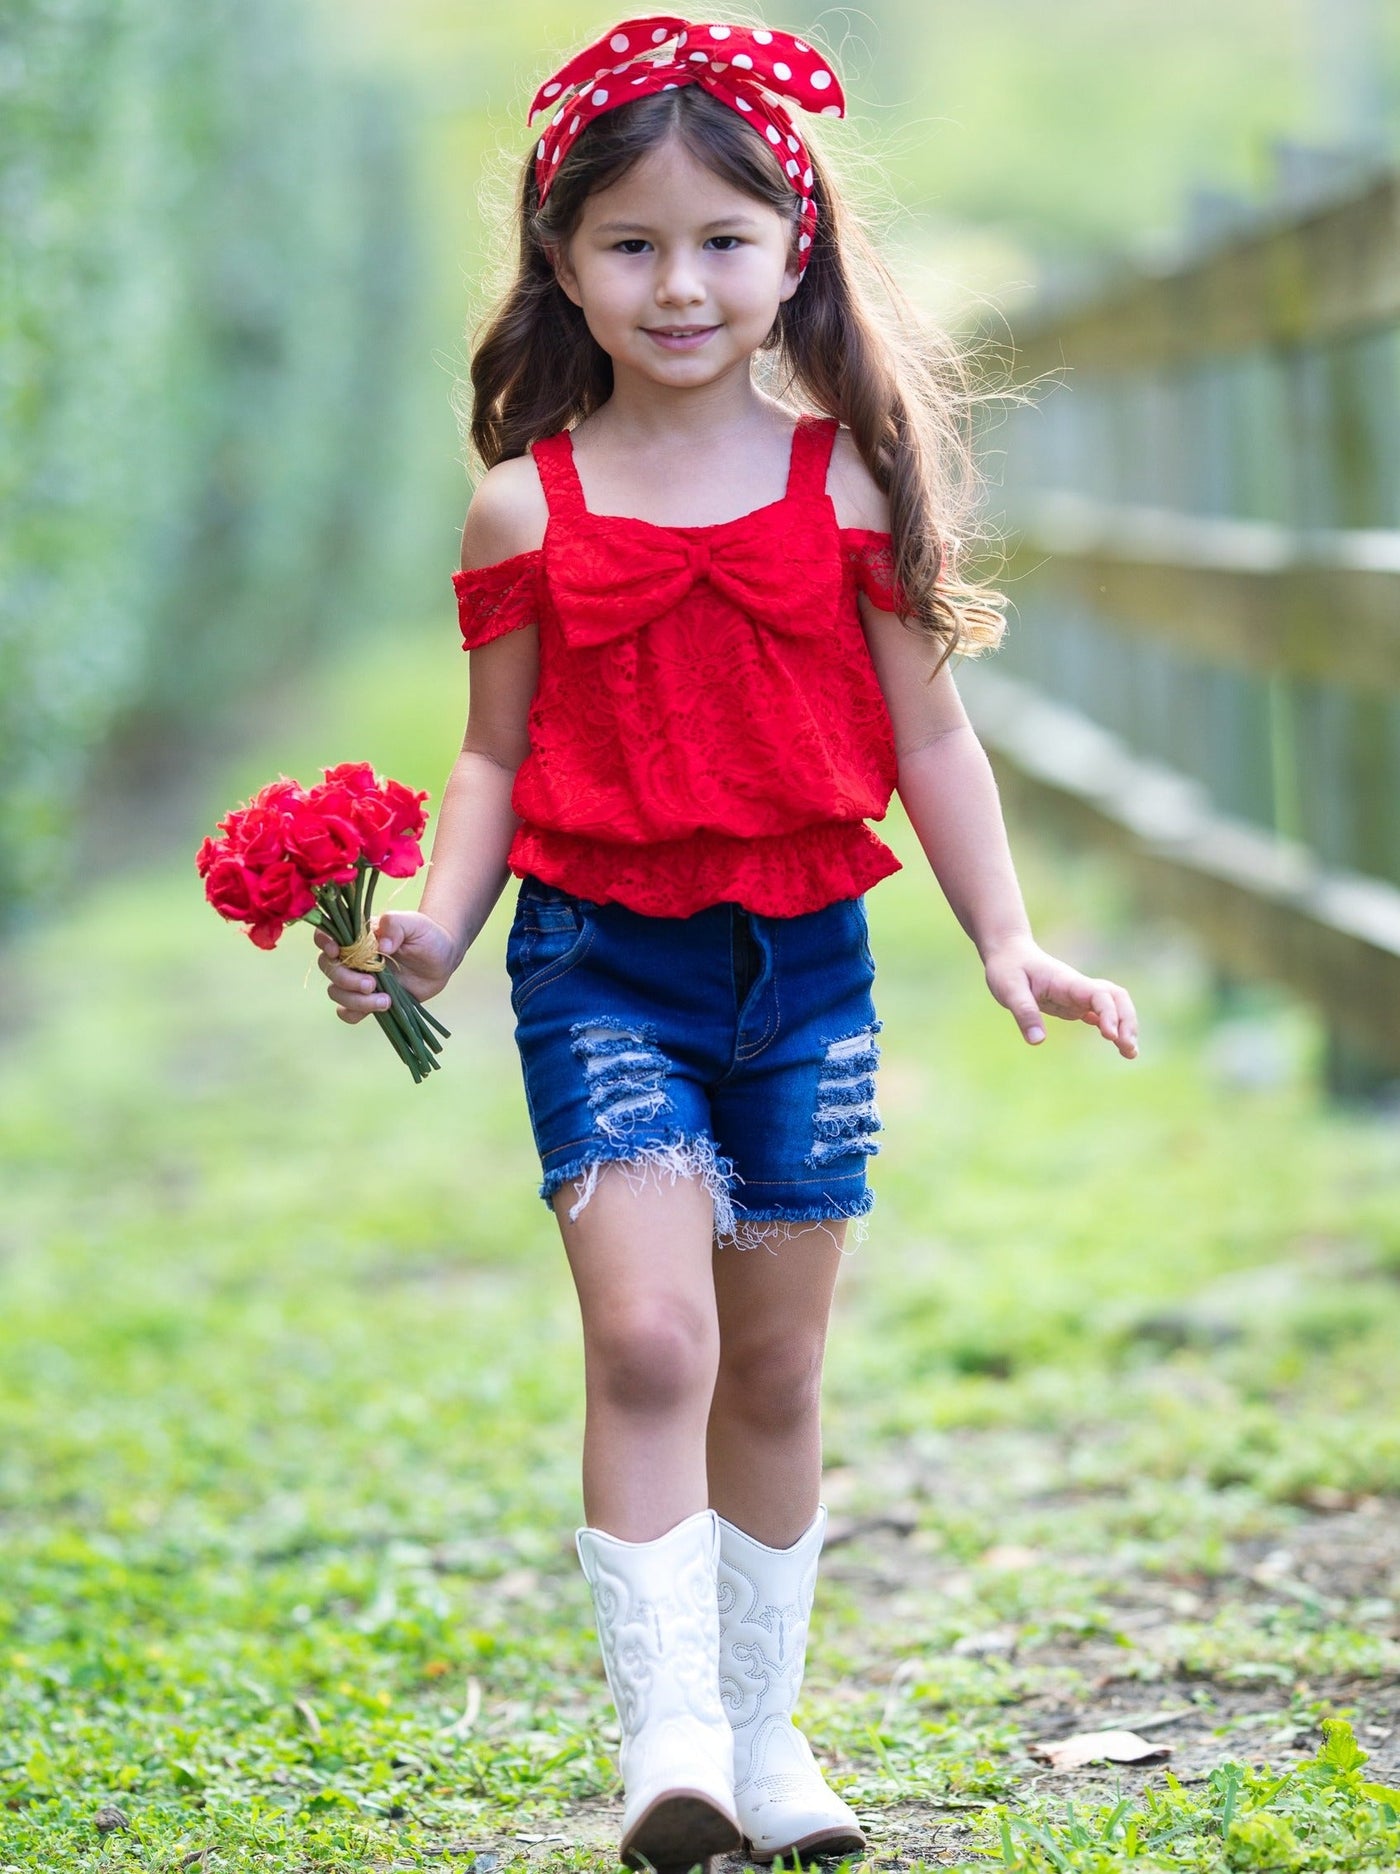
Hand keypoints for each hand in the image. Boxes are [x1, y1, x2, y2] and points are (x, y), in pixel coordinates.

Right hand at [314, 911, 459, 1022]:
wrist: (442, 959)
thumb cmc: (426, 935)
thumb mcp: (415, 924)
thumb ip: (396, 926)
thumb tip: (381, 945)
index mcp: (358, 936)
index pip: (327, 935)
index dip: (324, 942)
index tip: (336, 951)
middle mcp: (352, 958)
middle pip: (329, 968)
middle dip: (346, 979)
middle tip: (372, 984)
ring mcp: (358, 980)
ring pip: (336, 992)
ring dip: (355, 1000)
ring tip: (386, 1000)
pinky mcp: (368, 1000)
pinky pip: (347, 1012)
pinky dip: (355, 1013)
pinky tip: (379, 1009)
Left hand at [982, 935, 1137, 1058]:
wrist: (1009, 953)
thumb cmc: (1008, 968)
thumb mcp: (1009, 990)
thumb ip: (1024, 1013)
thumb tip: (1037, 1041)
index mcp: (1067, 981)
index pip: (1099, 994)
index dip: (1109, 1013)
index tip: (1109, 1035)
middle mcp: (1079, 987)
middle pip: (1117, 998)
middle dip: (1127, 1022)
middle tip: (1128, 1049)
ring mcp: (1079, 995)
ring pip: (1114, 1006)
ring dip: (1125, 1026)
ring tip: (1130, 1053)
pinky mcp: (1074, 1004)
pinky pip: (1101, 1014)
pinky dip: (1113, 1029)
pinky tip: (1119, 1046)